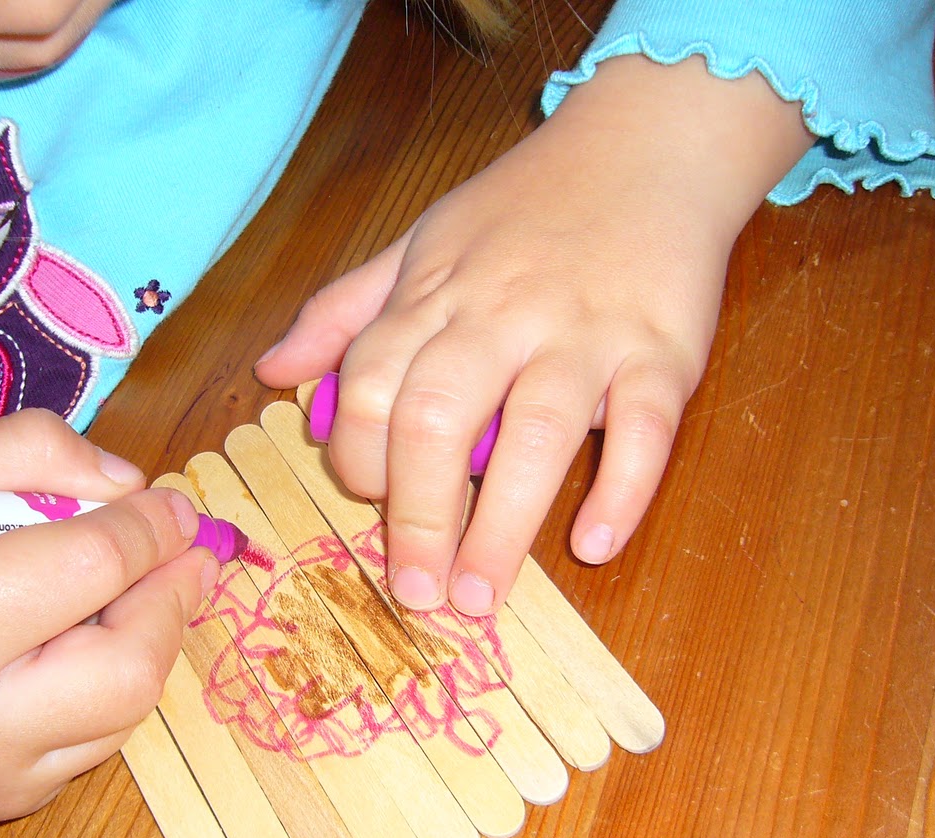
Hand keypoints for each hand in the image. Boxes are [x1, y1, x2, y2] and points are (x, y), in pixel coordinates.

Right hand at [0, 409, 213, 823]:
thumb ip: (18, 455)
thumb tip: (129, 483)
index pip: (85, 570)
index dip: (147, 530)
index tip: (173, 505)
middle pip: (130, 663)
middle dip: (172, 597)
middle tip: (183, 551)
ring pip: (130, 710)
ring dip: (155, 640)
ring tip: (141, 588)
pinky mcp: (8, 807)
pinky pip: (101, 740)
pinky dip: (115, 683)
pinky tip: (90, 642)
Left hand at [256, 56, 812, 612]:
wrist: (649, 145)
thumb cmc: (526, 209)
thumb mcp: (420, 243)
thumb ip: (346, 312)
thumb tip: (273, 372)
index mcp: (435, 296)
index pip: (370, 387)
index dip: (357, 458)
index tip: (369, 506)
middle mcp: (502, 316)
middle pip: (439, 419)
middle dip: (418, 516)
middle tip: (416, 592)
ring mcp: (585, 335)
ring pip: (537, 433)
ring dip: (503, 525)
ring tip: (480, 597)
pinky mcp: (661, 351)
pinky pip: (644, 429)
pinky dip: (622, 490)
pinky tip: (596, 543)